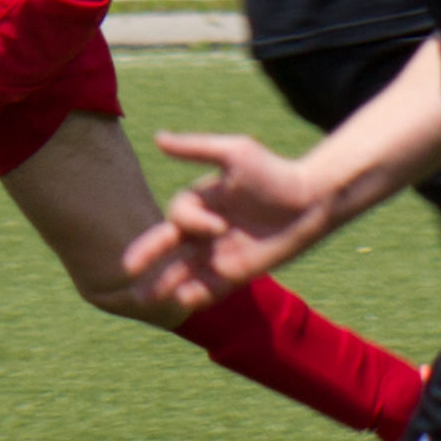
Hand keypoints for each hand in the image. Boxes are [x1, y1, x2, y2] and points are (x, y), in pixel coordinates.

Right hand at [124, 132, 330, 309]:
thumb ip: (196, 149)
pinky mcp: (236, 273)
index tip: (220, 224)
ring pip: (183, 271)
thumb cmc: (275, 173)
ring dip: (163, 283)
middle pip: (168, 246)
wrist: (314, 201)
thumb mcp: (236, 153)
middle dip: (148, 257)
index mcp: (202, 203)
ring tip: (143, 299)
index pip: (178, 216)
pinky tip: (182, 303)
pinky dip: (195, 296)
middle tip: (126, 272)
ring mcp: (219, 253)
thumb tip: (156, 137)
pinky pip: (209, 288)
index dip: (191, 222)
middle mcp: (205, 230)